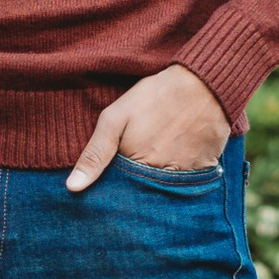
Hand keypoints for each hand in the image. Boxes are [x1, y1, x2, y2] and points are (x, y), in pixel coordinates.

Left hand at [66, 65, 229, 192]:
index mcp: (138, 168)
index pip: (120, 194)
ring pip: (166, 192)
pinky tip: (179, 155)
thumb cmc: (155, 97)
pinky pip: (191, 184)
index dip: (115, 186)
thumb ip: (95, 154)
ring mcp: (187, 176)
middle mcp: (163, 179)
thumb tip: (72, 188)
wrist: (203, 83)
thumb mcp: (115, 118)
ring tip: (160, 155)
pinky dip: (183, 176)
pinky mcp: (206, 171)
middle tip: (141, 156)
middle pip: (144, 195)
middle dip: (137, 186)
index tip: (115, 174)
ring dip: (160, 183)